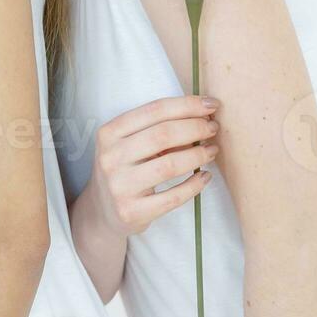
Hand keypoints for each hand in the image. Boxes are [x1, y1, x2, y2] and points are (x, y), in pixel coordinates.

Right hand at [87, 95, 219, 236]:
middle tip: (213, 128)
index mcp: (109, 133)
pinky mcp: (132, 211)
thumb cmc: (123, 169)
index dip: (187, 105)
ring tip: (212, 150)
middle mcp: (110, 157)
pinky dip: (194, 185)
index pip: (154, 110)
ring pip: (169, 165)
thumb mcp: (128, 145)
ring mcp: (120, 186)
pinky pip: (173, 197)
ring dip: (198, 155)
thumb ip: (156, 130)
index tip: (211, 104)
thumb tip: (200, 116)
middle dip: (196, 128)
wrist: (103, 210)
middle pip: (163, 135)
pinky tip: (205, 176)